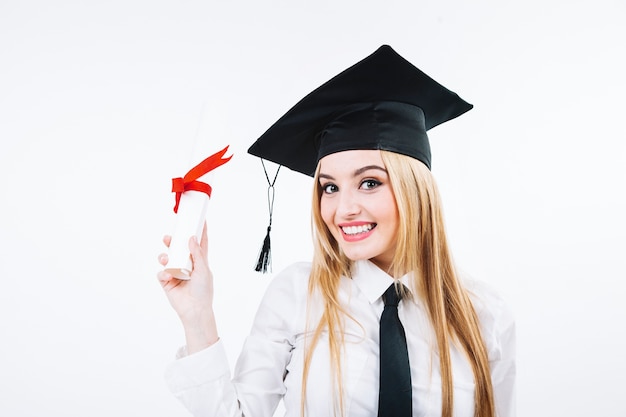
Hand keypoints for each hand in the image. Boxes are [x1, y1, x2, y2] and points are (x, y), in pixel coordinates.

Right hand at [157, 223, 217, 351]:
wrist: (194, 310)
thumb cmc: (203, 291)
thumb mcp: (203, 270)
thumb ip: (196, 254)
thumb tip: (191, 237)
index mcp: (199, 261)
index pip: (199, 243)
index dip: (199, 231)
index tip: (199, 219)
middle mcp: (187, 265)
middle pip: (178, 248)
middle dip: (173, 241)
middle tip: (169, 237)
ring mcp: (176, 272)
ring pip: (167, 258)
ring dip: (164, 256)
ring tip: (165, 258)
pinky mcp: (167, 282)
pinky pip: (161, 273)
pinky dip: (163, 272)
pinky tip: (168, 276)